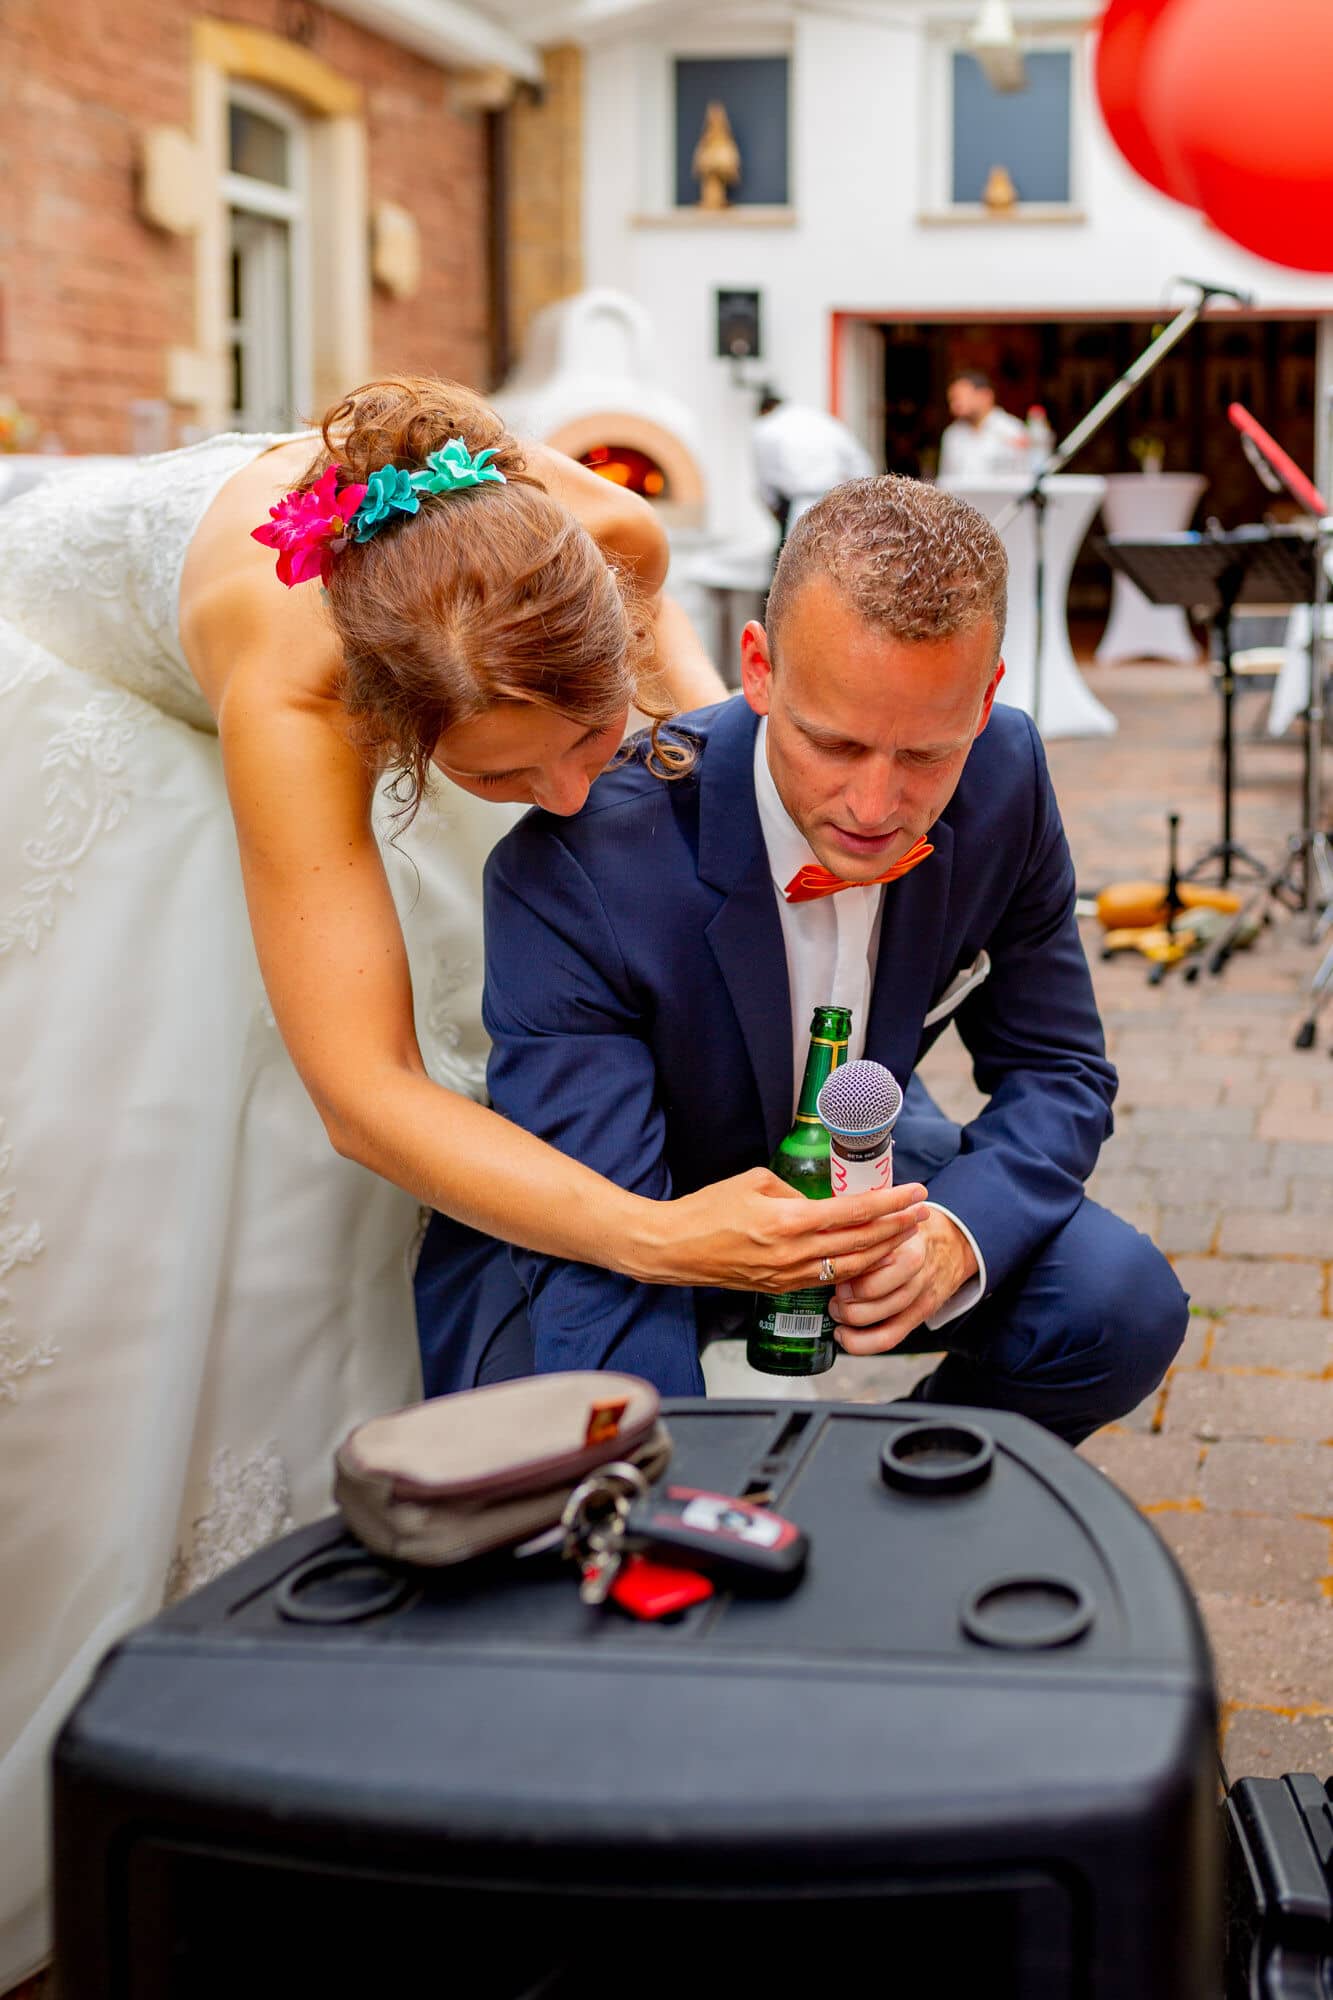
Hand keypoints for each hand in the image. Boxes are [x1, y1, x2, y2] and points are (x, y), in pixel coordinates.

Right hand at [643, 1170, 928, 1294]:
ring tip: (905, 1234)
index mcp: (787, 1221)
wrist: (673, 1249)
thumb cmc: (706, 1210)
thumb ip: (793, 1190)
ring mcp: (788, 1276)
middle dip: (898, 1227)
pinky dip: (856, 1269)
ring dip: (883, 1250)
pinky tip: (870, 1258)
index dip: (890, 1203)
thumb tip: (820, 1201)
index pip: (854, 1212)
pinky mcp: (781, 1289)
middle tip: (923, 1212)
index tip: (916, 1192)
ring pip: (851, 1267)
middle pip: (861, 1243)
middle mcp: (793, 1254)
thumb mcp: (753, 1182)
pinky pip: (829, 1280)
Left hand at [829, 1209, 977, 1353]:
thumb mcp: (892, 1216)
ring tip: (836, 1310)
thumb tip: (823, 1225)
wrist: (952, 1243)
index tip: (831, 1267)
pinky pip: (887, 1339)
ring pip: (877, 1320)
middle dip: (842, 1296)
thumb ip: (864, 1221)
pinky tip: (843, 1335)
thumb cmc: (910, 1229)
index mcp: (905, 1242)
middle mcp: (914, 1272)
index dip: (843, 1269)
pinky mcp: (918, 1317)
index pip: (871, 1260)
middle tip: (832, 1292)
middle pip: (870, 1292)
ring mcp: (918, 1297)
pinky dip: (860, 1343)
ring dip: (847, 1318)